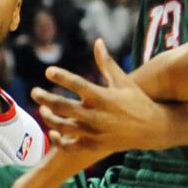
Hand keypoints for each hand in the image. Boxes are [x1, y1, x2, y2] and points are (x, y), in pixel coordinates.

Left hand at [33, 39, 167, 151]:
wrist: (153, 129)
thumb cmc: (137, 101)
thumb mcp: (123, 81)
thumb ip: (106, 63)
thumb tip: (97, 41)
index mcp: (103, 97)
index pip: (76, 84)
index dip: (60, 76)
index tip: (49, 71)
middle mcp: (96, 115)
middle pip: (62, 107)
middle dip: (44, 98)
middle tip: (34, 92)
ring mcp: (94, 132)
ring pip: (62, 127)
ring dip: (48, 118)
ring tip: (43, 109)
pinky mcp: (95, 145)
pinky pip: (70, 145)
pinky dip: (58, 140)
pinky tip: (53, 132)